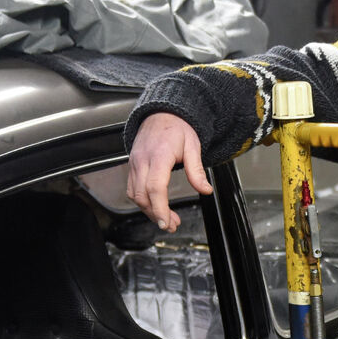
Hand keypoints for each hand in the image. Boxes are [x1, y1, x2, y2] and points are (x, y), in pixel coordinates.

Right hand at [125, 112, 211, 231]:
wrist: (161, 113)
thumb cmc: (177, 128)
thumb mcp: (193, 146)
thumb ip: (196, 170)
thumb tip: (205, 190)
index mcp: (159, 156)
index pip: (155, 187)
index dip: (160, 208)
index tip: (166, 222)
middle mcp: (143, 161)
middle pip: (143, 196)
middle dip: (156, 215)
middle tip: (171, 225)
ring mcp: (135, 164)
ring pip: (135, 195)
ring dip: (149, 211)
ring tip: (166, 219)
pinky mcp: (132, 166)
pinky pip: (132, 189)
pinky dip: (142, 202)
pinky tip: (155, 207)